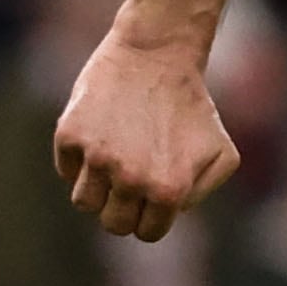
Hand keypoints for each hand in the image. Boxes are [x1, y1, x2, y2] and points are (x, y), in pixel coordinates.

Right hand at [55, 19, 238, 243]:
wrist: (156, 52)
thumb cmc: (191, 105)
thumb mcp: (221, 152)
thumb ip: (200, 193)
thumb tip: (171, 213)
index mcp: (167, 191)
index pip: (146, 233)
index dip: (149, 216)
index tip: (150, 194)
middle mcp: (131, 180)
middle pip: (113, 224)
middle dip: (122, 207)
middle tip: (130, 177)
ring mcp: (97, 158)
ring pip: (84, 202)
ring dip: (97, 186)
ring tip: (114, 155)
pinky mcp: (70, 135)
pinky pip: (66, 168)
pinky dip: (78, 158)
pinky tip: (99, 131)